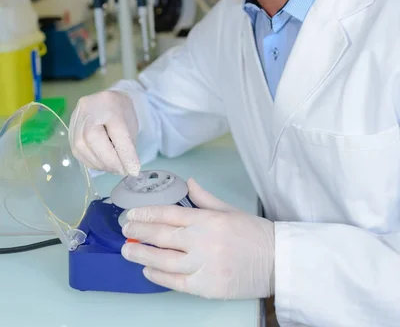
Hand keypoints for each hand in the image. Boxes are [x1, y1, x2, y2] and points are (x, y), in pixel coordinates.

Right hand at [69, 90, 140, 174]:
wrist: (106, 99)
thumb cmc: (121, 111)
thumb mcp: (130, 123)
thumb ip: (127, 144)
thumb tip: (126, 167)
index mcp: (109, 104)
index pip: (117, 132)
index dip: (126, 154)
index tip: (134, 170)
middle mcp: (89, 108)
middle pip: (94, 138)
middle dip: (109, 160)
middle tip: (121, 171)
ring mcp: (76, 117)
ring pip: (82, 146)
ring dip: (99, 163)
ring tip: (113, 168)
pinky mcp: (69, 128)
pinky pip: (77, 150)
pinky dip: (90, 161)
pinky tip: (101, 164)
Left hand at [121, 178, 274, 298]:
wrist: (277, 261)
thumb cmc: (254, 233)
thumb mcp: (230, 210)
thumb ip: (205, 198)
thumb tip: (189, 182)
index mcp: (208, 219)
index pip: (169, 214)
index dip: (147, 214)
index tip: (132, 214)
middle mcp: (203, 241)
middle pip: (162, 236)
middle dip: (140, 232)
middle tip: (125, 230)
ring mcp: (204, 266)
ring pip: (164, 260)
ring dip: (142, 255)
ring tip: (128, 250)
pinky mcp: (207, 287)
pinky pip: (176, 282)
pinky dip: (159, 276)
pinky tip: (148, 270)